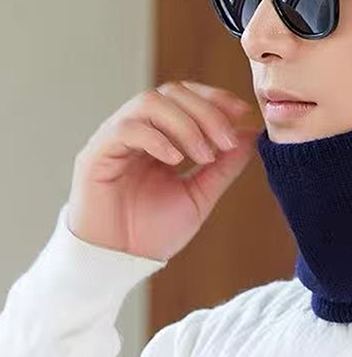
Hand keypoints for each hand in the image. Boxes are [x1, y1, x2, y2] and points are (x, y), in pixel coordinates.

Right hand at [67, 80, 261, 261]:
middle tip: (226, 140)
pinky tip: (175, 160)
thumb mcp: (200, 195)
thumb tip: (251, 135)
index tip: (243, 113)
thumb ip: (225, 166)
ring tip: (204, 154)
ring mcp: (114, 139)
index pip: (187, 97)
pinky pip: (125, 129)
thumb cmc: (154, 231)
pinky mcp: (96, 155)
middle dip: (206, 111)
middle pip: (172, 93)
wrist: (120, 263)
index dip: (216, 98)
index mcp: (160, 136)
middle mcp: (136, 130)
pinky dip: (156, 138)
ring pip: (149, 103)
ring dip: (184, 124)